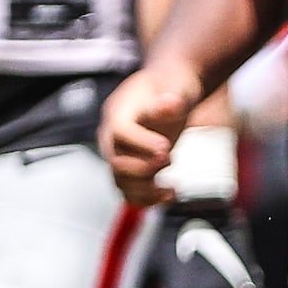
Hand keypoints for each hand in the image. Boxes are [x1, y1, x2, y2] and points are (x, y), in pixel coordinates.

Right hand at [99, 60, 201, 206]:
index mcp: (118, 114)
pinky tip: (170, 193)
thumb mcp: (174, 87)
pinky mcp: (132, 168)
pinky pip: (131, 192)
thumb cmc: (169, 88)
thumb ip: (171, 100)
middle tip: (169, 158)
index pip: (120, 133)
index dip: (141, 143)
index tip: (166, 147)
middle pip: (117, 163)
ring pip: (122, 183)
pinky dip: (148, 199)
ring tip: (171, 188)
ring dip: (146, 191)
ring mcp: (120, 155)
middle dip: (144, 168)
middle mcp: (113, 137)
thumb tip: (171, 103)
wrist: (169, 91)